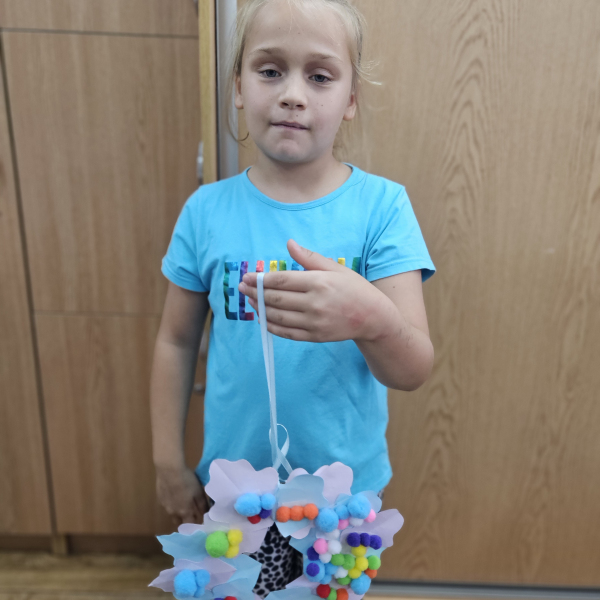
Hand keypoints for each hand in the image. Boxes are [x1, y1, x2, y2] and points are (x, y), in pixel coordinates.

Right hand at [155, 464, 209, 526]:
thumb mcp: (198, 491)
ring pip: (172, 514)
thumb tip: (207, 514)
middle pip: (179, 522)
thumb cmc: (187, 480)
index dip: (195, 524)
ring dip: (177, 512)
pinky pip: (166, 505)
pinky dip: (171, 503)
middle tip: (191, 513)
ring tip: (182, 502)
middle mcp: (173, 512)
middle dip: (185, 520)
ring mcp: (164, 506)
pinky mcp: (159, 498)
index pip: (189, 525)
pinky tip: (174, 494)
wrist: (169, 470)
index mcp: (184, 512)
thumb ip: (203, 504)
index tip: (199, 521)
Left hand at [238, 239, 389, 342]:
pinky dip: (271, 326)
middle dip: (255, 293)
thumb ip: (310, 258)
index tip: (247, 276)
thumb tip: (289, 244)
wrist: (373, 317)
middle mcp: (315, 303)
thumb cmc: (354, 288)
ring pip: (278, 316)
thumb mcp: (335, 267)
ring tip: (249, 300)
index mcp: (319, 282)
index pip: (281, 281)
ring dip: (259, 308)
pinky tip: (263, 318)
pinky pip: (286, 332)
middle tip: (242, 287)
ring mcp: (314, 322)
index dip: (260, 279)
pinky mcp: (314, 336)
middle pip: (275, 298)